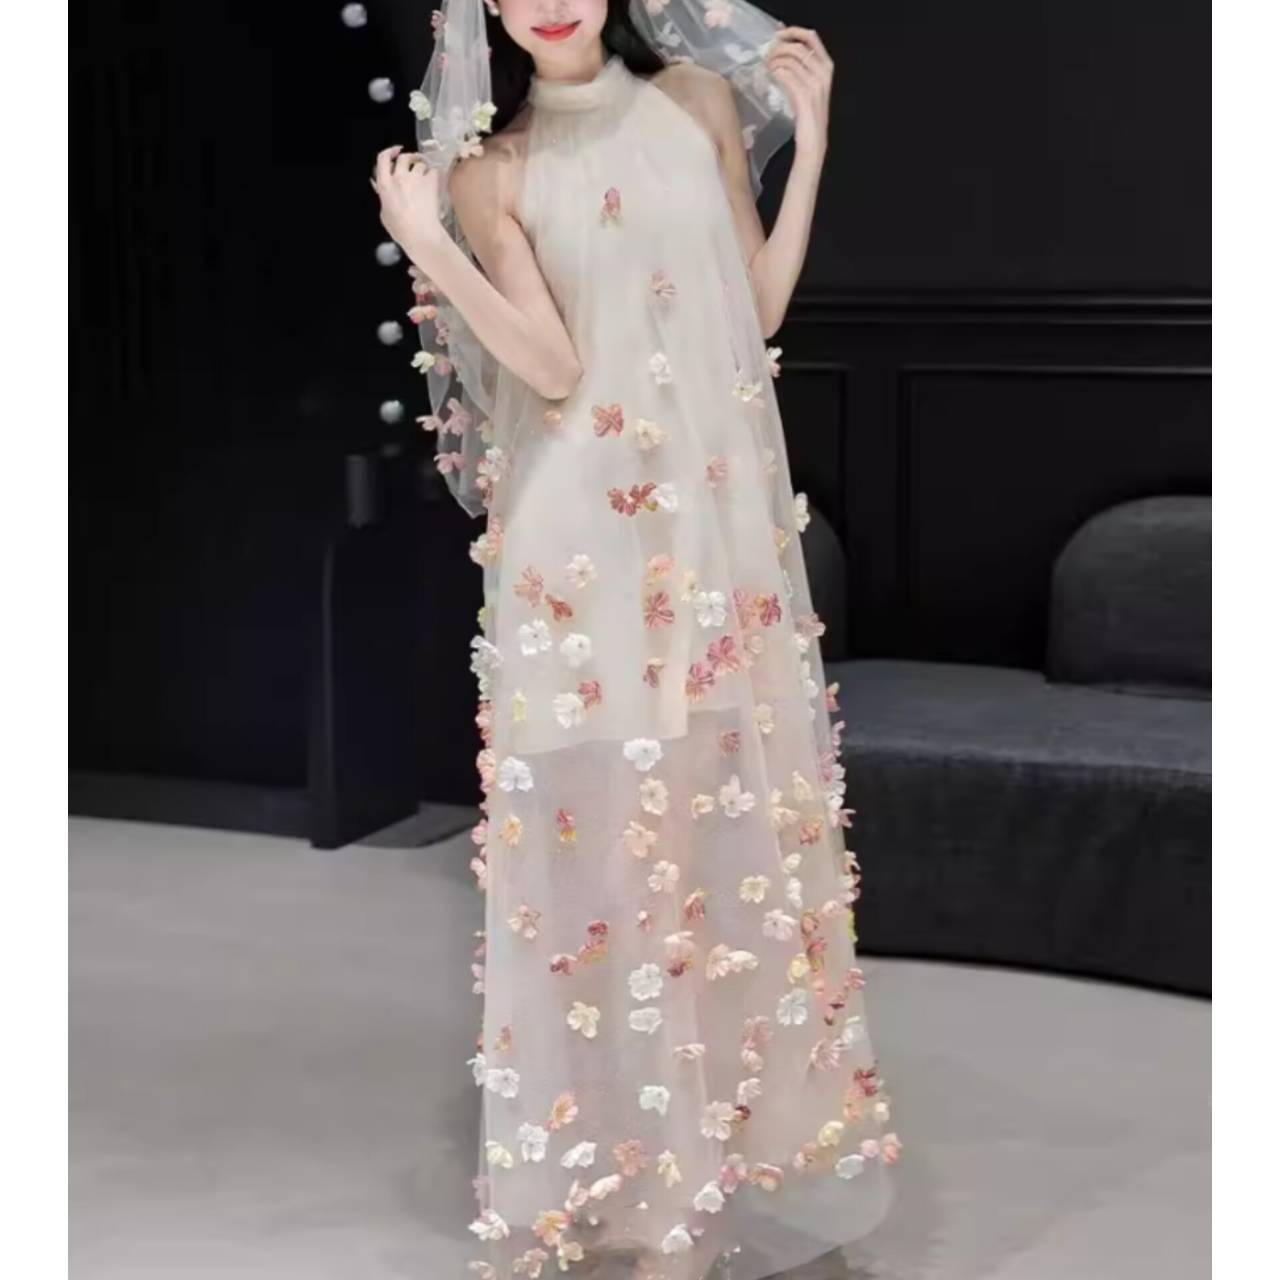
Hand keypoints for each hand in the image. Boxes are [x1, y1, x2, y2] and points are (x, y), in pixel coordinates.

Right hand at [369, 144, 446, 260]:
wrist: (421, 234)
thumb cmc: (402, 230)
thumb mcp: (385, 215)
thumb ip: (383, 198)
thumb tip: (380, 189)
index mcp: (385, 185)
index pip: (383, 159)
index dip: (389, 152)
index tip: (395, 152)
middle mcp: (399, 178)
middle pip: (403, 157)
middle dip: (409, 158)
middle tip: (414, 162)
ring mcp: (416, 178)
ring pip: (420, 163)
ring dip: (423, 168)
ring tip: (425, 177)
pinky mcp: (430, 182)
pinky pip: (434, 171)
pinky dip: (435, 174)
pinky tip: (435, 182)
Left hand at [766, 26, 831, 159]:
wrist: (813, 142)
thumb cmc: (807, 116)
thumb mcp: (806, 88)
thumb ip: (798, 69)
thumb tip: (780, 52)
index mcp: (826, 67)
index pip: (811, 38)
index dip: (793, 32)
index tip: (778, 35)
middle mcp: (824, 73)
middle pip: (798, 47)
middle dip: (780, 47)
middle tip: (767, 54)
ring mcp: (815, 85)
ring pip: (791, 60)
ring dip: (775, 60)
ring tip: (767, 66)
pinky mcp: (804, 97)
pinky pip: (787, 76)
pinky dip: (776, 72)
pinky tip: (771, 74)